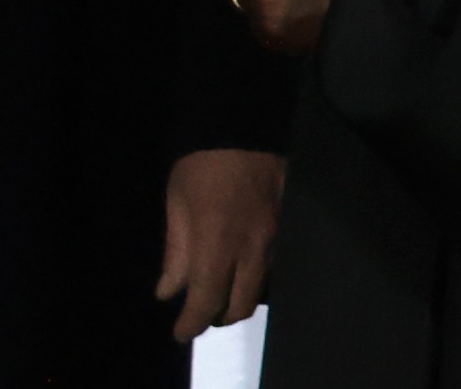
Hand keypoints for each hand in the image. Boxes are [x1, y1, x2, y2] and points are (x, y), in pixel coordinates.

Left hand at [156, 148, 283, 340]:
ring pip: (262, 290)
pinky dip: (259, 278)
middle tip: (200, 308)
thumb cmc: (201, 164)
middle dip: (217, 314)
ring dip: (239, 297)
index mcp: (218, 242)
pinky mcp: (292, 231)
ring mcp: (278, 241)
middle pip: (239, 305)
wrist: (243, 127)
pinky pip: (278, 270)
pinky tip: (246, 269)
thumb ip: (175, 251)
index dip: (192, 322)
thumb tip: (168, 292)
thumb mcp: (177, 203)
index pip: (207, 299)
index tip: (181, 332)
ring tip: (221, 287)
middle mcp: (253, 249)